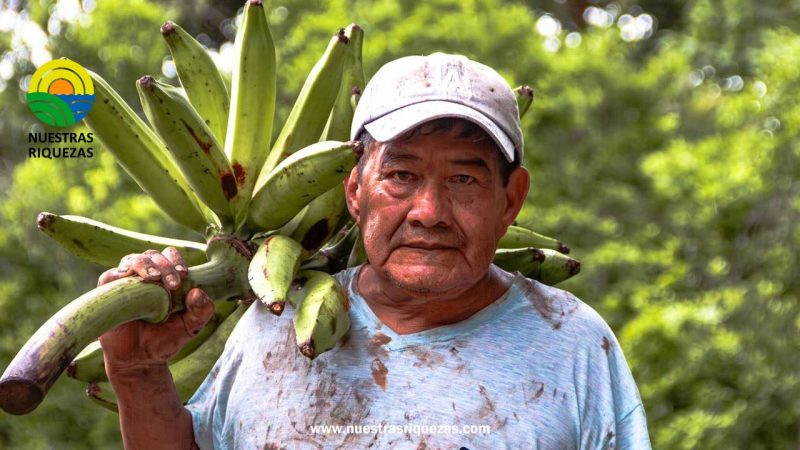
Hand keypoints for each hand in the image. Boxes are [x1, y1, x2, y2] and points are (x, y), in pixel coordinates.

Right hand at [97, 247, 214, 375]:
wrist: (140, 361)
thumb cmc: (166, 340)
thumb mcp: (190, 327)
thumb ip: (201, 311)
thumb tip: (198, 292)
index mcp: (165, 278)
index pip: (169, 256)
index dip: (176, 260)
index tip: (184, 274)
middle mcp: (144, 277)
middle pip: (152, 255)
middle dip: (164, 265)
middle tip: (173, 284)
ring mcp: (125, 284)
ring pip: (131, 260)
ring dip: (144, 265)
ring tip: (154, 279)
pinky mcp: (107, 295)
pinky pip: (108, 277)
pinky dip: (117, 274)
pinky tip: (126, 277)